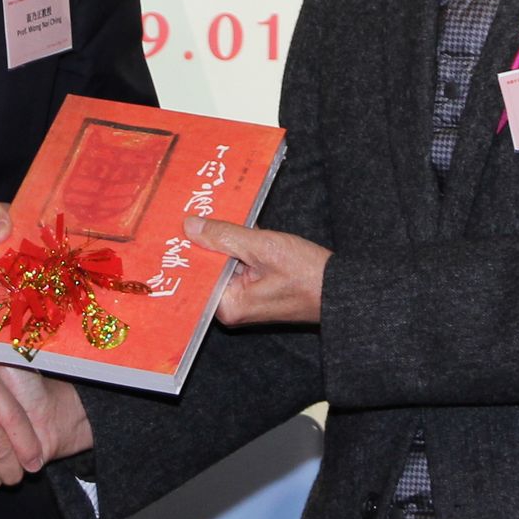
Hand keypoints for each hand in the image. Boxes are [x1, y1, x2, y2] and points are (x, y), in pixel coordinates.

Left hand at [187, 214, 329, 326]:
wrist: (341, 290)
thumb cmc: (307, 274)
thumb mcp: (263, 247)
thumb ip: (225, 236)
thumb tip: (190, 226)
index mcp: (228, 305)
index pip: (195, 273)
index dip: (188, 247)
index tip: (178, 223)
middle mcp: (231, 307)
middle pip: (207, 268)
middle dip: (206, 241)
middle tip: (194, 211)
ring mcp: (243, 300)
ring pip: (222, 264)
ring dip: (223, 242)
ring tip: (213, 213)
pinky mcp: (254, 291)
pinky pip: (237, 266)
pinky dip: (238, 248)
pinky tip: (238, 227)